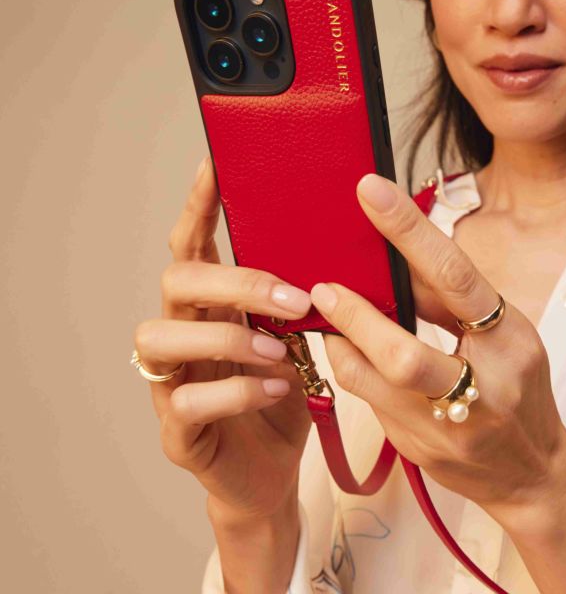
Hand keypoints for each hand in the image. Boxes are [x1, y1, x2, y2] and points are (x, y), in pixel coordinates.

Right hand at [133, 157, 313, 520]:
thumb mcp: (296, 338)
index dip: (200, 203)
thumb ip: (297, 299)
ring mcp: (172, 381)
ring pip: (162, 336)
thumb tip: (332, 252)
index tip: (215, 164)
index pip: (195, 241)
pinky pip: (187, 402)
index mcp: (212, 303)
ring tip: (279, 349)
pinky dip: (237, 391)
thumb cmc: (283, 393)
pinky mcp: (178, 431)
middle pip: (178, 279)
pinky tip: (276, 388)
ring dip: (228, 337)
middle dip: (235, 281)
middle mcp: (183, 332)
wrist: (272, 471)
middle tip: (293, 299)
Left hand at [311, 173, 565, 520]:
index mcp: (510, 341)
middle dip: (354, 316)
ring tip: (329, 317)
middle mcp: (484, 388)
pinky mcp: (419, 450)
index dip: (408, 231)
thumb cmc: (519, 387)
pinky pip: (368, 402)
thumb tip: (397, 257)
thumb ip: (452, 301)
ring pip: (372, 381)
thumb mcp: (504, 335)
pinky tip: (348, 351)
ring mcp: (449, 428)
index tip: (370, 192)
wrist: (531, 473)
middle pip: (403, 353)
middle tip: (323, 289)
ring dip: (342, 342)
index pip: (454, 276)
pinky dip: (351, 369)